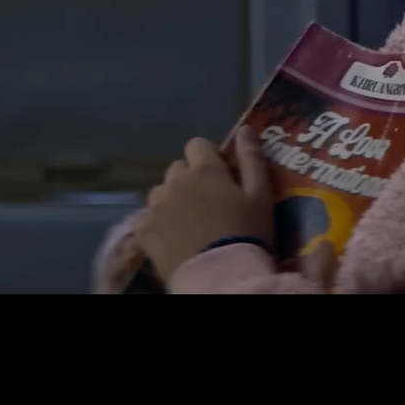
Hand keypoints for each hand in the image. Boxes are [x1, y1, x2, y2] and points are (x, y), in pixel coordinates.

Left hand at [135, 126, 273, 283]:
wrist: (221, 276)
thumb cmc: (247, 233)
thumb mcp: (261, 195)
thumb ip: (252, 158)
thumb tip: (245, 129)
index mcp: (204, 169)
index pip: (197, 145)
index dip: (209, 159)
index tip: (221, 178)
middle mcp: (175, 181)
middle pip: (178, 170)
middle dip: (190, 181)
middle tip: (207, 206)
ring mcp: (156, 205)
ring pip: (161, 192)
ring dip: (172, 201)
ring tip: (189, 224)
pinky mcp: (143, 229)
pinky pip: (146, 217)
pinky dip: (157, 224)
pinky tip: (172, 238)